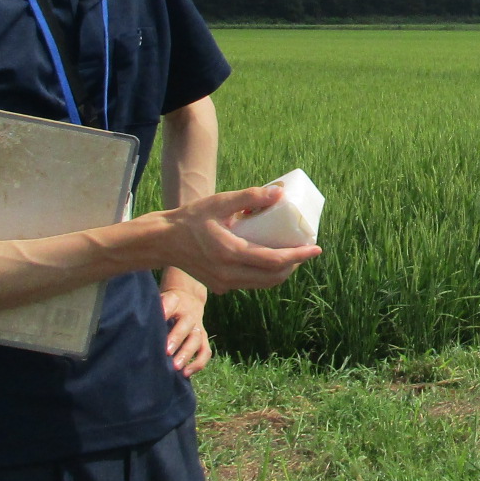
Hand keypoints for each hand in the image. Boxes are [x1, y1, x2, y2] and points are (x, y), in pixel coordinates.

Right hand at [160, 183, 320, 294]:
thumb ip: (250, 197)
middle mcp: (228, 274)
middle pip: (273, 277)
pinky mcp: (220, 286)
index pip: (274, 261)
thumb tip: (280, 193)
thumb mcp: (220, 202)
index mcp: (230, 253)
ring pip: (263, 284)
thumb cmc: (191, 218)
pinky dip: (265, 274)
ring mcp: (224, 284)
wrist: (163, 241)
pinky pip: (250, 284)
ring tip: (292, 254)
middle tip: (305, 249)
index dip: (299, 256)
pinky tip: (269, 259)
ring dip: (281, 272)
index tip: (316, 248)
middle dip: (294, 265)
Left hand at [161, 279, 211, 376]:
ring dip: (187, 354)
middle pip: (186, 324)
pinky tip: (186, 373)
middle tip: (167, 352)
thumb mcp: (160, 301)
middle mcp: (189, 314)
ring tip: (175, 367)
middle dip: (177, 338)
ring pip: (196, 339)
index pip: (171, 302)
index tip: (160, 317)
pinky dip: (198, 363)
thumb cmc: (168, 305)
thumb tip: (138, 324)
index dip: (166, 308)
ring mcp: (198, 327)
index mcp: (176, 302)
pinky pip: (205, 351)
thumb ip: (152, 310)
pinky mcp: (203, 339)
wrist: (189, 299)